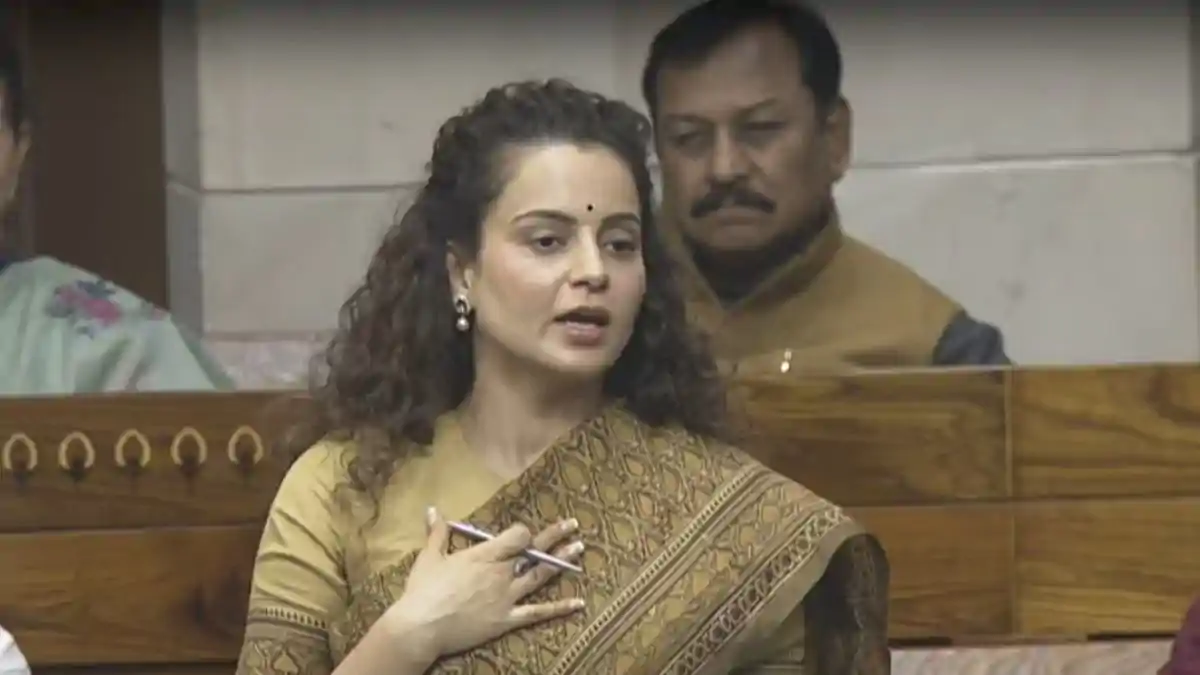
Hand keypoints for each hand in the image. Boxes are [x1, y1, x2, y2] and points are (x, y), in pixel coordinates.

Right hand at [383, 507, 585, 660]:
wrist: (421, 628)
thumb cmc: (423, 591)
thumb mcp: (429, 557)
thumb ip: (437, 533)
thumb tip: (433, 509)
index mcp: (484, 555)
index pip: (516, 536)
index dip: (523, 532)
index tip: (524, 532)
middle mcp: (501, 573)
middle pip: (534, 551)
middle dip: (555, 536)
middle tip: (573, 525)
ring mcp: (507, 597)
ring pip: (541, 576)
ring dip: (562, 561)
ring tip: (579, 549)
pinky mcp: (507, 619)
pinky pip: (538, 612)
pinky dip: (559, 607)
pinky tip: (578, 602)